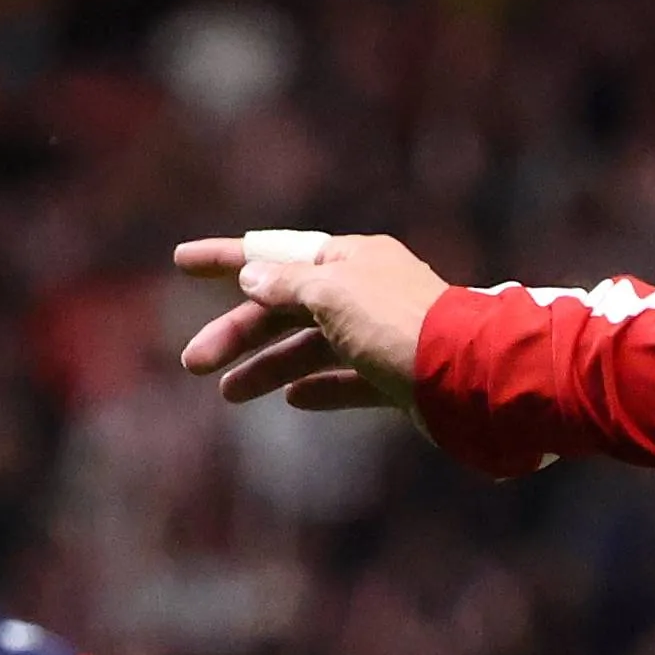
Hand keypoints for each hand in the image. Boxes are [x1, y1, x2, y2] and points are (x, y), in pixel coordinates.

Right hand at [173, 230, 445, 416]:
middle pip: (288, 308)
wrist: (473, 378)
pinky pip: (350, 380)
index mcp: (351, 260)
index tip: (181, 262)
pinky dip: (321, 388)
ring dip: (269, 366)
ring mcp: (383, 335)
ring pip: (313, 347)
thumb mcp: (333, 295)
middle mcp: (366, 292)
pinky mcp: (399, 376)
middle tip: (193, 362)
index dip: (227, 258)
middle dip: (239, 332)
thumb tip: (254, 276)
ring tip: (229, 392)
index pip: (276, 255)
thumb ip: (289, 286)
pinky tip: (294, 400)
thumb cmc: (399, 325)